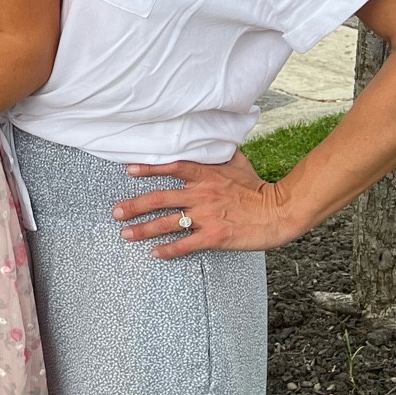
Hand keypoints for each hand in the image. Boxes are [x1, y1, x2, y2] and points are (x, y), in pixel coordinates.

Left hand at [111, 151, 297, 257]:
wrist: (279, 211)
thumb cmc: (259, 188)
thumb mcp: (239, 163)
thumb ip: (221, 154)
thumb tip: (212, 140)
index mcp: (206, 175)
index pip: (172, 168)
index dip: (149, 169)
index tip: (129, 170)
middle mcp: (201, 194)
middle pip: (160, 198)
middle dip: (135, 206)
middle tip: (116, 212)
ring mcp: (206, 216)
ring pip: (167, 223)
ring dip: (143, 230)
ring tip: (126, 234)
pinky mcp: (214, 237)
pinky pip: (185, 244)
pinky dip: (168, 250)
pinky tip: (155, 254)